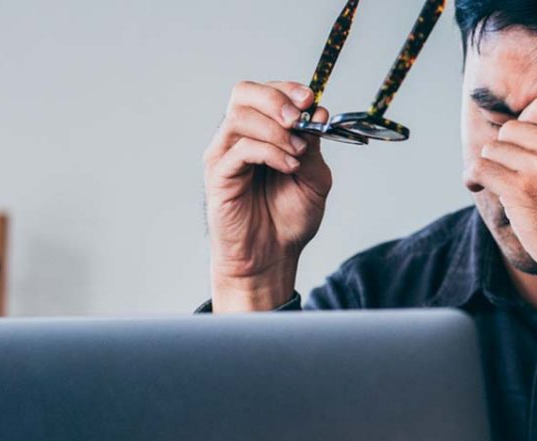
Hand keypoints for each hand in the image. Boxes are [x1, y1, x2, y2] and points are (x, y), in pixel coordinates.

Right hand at [203, 81, 334, 310]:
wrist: (273, 256)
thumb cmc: (288, 219)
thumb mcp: (315, 179)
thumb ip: (314, 147)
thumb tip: (317, 113)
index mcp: (261, 132)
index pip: (265, 92)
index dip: (287, 89)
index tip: (311, 100)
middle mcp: (238, 138)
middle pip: (243, 93)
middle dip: (275, 100)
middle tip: (299, 119)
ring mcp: (225, 155)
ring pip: (240, 118)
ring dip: (276, 130)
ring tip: (297, 153)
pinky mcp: (218, 176)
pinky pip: (240, 149)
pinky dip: (269, 152)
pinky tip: (288, 166)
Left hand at [464, 95, 536, 290]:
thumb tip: (536, 132)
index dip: (524, 124)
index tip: (519, 146)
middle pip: (512, 128)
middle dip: (503, 149)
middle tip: (504, 170)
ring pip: (494, 148)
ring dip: (489, 166)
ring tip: (491, 183)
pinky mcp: (521, 190)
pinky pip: (481, 168)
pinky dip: (472, 176)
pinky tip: (474, 185)